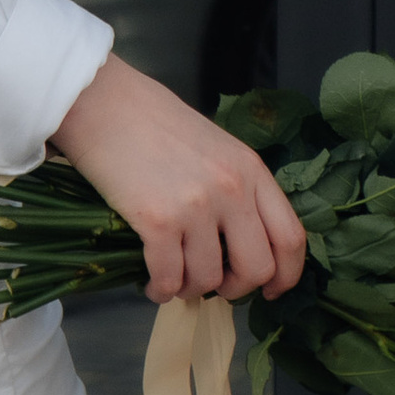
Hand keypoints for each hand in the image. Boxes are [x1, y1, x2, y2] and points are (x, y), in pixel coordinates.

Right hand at [50, 54, 306, 303]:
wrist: (104, 103)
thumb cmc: (154, 122)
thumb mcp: (216, 147)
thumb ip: (235, 188)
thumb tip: (236, 243)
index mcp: (251, 170)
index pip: (290, 238)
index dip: (286, 275)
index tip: (273, 290)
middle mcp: (232, 189)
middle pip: (258, 268)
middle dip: (237, 289)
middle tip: (216, 286)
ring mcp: (196, 206)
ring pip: (209, 280)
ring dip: (191, 289)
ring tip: (175, 279)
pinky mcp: (158, 221)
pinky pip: (169, 278)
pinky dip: (161, 290)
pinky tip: (153, 284)